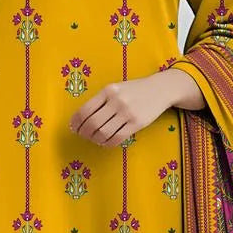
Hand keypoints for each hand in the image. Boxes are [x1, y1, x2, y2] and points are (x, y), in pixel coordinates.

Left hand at [68, 69, 201, 147]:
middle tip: (83, 135)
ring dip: (96, 139)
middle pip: (93, 123)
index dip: (76, 122)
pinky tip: (106, 142)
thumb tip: (81, 119)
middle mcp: (116, 101)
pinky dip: (108, 143)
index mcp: (108, 90)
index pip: (85, 110)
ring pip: (104, 133)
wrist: (159, 89)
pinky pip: (118, 138)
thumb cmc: (133, 90)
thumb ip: (100, 101)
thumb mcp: (115, 89)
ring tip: (95, 139)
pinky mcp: (137, 123)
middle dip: (84, 133)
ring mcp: (127, 113)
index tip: (73, 128)